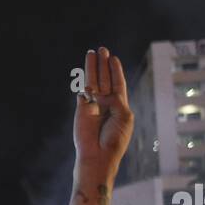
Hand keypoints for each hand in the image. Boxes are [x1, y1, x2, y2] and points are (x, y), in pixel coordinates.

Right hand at [72, 47, 133, 179]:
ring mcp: (93, 106)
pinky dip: (82, 83)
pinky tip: (84, 73)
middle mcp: (106, 104)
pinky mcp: (81, 110)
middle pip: (105, 79)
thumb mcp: (123, 116)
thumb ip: (116, 100)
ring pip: (93, 82)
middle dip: (103, 64)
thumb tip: (99, 92)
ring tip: (92, 53)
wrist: (98, 155)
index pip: (117, 83)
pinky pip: (82, 93)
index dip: (115, 70)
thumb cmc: (114, 139)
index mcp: (119, 106)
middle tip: (102, 49)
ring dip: (92, 68)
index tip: (113, 58)